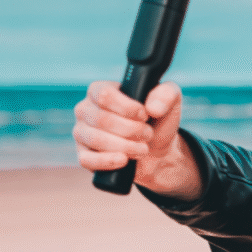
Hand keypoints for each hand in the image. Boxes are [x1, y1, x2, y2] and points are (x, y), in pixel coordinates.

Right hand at [72, 81, 201, 200]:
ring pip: (96, 139)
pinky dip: (108, 161)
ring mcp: (81, 133)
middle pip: (102, 119)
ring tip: (143, 148)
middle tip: (148, 134)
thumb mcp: (170, 102)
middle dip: (132, 130)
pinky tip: (124, 160)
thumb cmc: (158, 121)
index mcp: (101, 90)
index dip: (128, 108)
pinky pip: (86, 159)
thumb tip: (152, 108)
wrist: (157, 150)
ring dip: (125, 146)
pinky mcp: (83, 155)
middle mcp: (86, 109)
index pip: (104, 94)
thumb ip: (166, 95)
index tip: (145, 115)